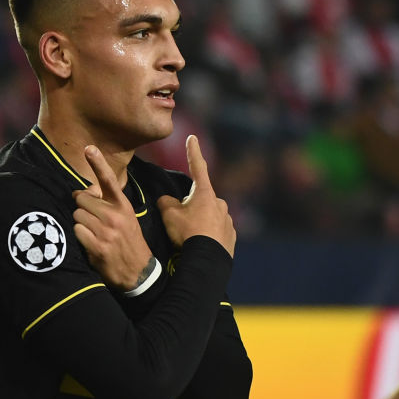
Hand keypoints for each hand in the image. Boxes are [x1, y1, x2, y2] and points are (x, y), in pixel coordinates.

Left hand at [73, 145, 155, 291]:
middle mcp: (115, 216)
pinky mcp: (97, 246)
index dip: (98, 163)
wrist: (139, 272)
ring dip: (80, 223)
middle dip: (82, 208)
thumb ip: (107, 203)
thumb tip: (83, 192)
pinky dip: (79, 237)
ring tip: (93, 233)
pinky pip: (76, 231)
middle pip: (82, 200)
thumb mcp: (125, 218)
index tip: (89, 148)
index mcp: (123, 206)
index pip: (109, 180)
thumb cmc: (128, 241)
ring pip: (77, 215)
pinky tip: (90, 243)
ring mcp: (106, 231)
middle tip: (91, 219)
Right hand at [156, 135, 235, 256]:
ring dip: (201, 223)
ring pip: (210, 216)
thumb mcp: (169, 215)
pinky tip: (201, 246)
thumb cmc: (187, 233)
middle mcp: (220, 203)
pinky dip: (209, 236)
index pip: (197, 167)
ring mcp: (228, 220)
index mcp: (205, 194)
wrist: (206, 260)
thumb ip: (166, 202)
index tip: (192, 138)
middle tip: (181, 224)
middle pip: (201, 200)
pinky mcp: (232, 237)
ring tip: (190, 239)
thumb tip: (168, 201)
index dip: (193, 152)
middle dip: (192, 207)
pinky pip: (217, 232)